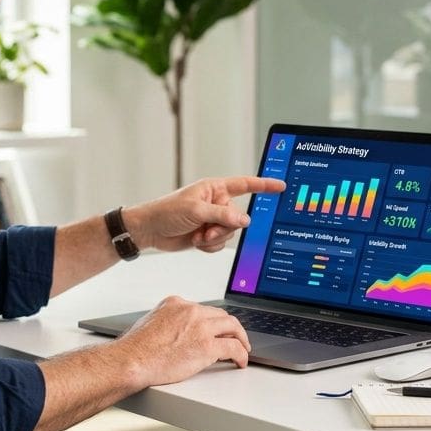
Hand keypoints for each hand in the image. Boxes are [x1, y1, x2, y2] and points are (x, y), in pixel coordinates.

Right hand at [115, 296, 250, 385]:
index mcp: (176, 304)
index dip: (212, 321)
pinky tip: (241, 361)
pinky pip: (233, 347)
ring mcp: (200, 327)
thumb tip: (173, 333)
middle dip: (230, 327)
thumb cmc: (135, 349)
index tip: (217, 329)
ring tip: (243, 348)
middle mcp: (190, 311)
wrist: (132, 360)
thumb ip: (166, 323)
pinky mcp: (207, 346)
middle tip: (236, 337)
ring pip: (232, 326)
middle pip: (220, 315)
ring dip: (241, 338)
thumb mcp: (150, 323)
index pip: (203, 309)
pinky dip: (241, 354)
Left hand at [123, 176, 285, 252]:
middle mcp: (216, 203)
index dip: (263, 185)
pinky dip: (209, 246)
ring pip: (229, 233)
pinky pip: (220, 243)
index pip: (244, 185)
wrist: (150, 230)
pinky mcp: (206, 234)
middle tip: (204, 230)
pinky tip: (196, 241)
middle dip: (222, 227)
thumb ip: (222, 216)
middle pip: (237, 218)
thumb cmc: (166, 212)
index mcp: (214, 189)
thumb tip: (245, 221)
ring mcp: (212, 219)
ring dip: (214, 238)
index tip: (280, 186)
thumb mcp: (196, 211)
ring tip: (197, 235)